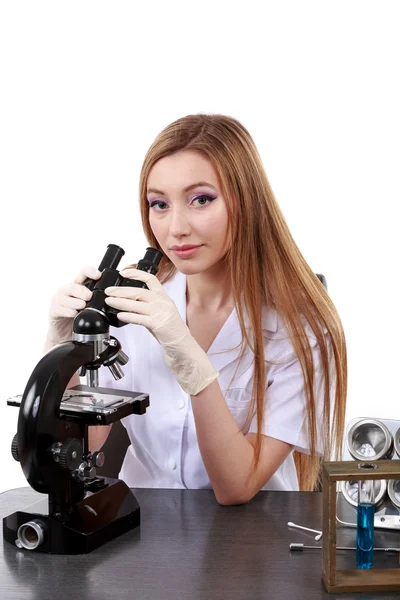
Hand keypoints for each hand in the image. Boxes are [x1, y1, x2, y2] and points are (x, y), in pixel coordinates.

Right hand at [46, 266, 101, 345]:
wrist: (66, 332)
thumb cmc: (79, 316)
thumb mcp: (91, 305)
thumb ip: (99, 300)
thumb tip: (114, 299)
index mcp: (79, 286)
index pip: (83, 273)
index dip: (90, 272)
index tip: (98, 276)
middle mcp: (68, 291)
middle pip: (73, 286)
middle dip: (82, 290)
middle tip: (89, 296)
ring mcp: (59, 300)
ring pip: (64, 296)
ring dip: (75, 301)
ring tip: (82, 306)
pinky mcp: (54, 311)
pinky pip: (59, 308)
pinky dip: (67, 311)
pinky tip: (74, 313)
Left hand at [104, 268, 218, 394]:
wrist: (182, 345)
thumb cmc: (170, 331)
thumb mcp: (160, 313)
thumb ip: (146, 307)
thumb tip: (128, 303)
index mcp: (164, 297)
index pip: (151, 279)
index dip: (136, 274)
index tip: (124, 272)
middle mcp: (163, 302)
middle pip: (139, 291)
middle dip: (121, 290)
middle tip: (109, 291)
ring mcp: (162, 313)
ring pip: (137, 304)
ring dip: (120, 302)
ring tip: (109, 301)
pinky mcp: (159, 324)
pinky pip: (141, 318)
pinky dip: (129, 316)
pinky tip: (120, 315)